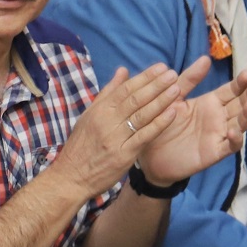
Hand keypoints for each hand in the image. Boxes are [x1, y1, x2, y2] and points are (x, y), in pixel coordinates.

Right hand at [50, 65, 182, 199]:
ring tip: (177, 88)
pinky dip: (159, 124)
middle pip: (135, 99)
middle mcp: (106, 122)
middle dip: (156, 85)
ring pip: (141, 115)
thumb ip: (108, 93)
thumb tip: (124, 70)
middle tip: (173, 74)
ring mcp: (115, 138)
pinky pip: (144, 136)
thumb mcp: (89, 116)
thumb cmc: (81, 145)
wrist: (70, 178)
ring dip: (161, 101)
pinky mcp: (123, 155)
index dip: (145, 77)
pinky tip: (172, 114)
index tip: (161, 67)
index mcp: (99, 110)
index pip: (125, 89)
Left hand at [135, 59, 246, 187]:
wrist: (150, 157)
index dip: (240, 83)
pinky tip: (233, 132)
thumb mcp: (174, 99)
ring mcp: (219, 135)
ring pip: (241, 123)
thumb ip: (188, 80)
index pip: (231, 90)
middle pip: (240, 104)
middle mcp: (219, 118)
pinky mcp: (215, 152)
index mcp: (211, 103)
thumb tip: (206, 58)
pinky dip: (235, 139)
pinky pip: (230, 146)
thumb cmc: (162, 124)